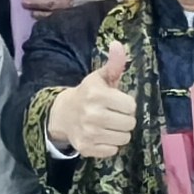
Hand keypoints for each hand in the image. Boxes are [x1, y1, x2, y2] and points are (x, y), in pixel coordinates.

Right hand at [52, 37, 140, 160]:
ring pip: (124, 138)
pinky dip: (110, 144)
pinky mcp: (86, 148)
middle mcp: (92, 115)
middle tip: (114, 114)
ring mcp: (89, 133)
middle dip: (125, 119)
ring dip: (119, 132)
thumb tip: (118, 44)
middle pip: (129, 123)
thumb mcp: (100, 78)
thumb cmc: (88, 94)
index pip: (130, 106)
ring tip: (109, 125)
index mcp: (97, 95)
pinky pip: (113, 150)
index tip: (117, 102)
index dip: (126, 104)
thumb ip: (114, 63)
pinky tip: (101, 135)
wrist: (63, 114)